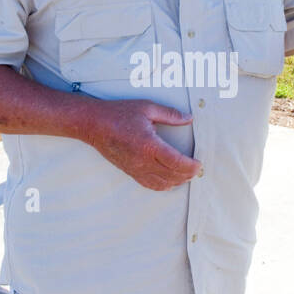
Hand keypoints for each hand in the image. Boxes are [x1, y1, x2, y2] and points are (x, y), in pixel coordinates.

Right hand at [85, 99, 200, 190]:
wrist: (94, 125)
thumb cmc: (118, 114)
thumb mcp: (147, 108)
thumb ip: (170, 114)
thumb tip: (188, 118)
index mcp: (149, 145)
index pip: (176, 162)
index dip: (191, 166)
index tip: (199, 163)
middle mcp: (143, 160)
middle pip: (172, 175)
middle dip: (188, 174)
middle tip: (196, 168)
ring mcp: (136, 169)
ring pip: (162, 183)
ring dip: (177, 181)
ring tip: (186, 174)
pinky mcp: (130, 172)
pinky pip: (149, 184)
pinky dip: (163, 186)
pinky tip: (169, 181)